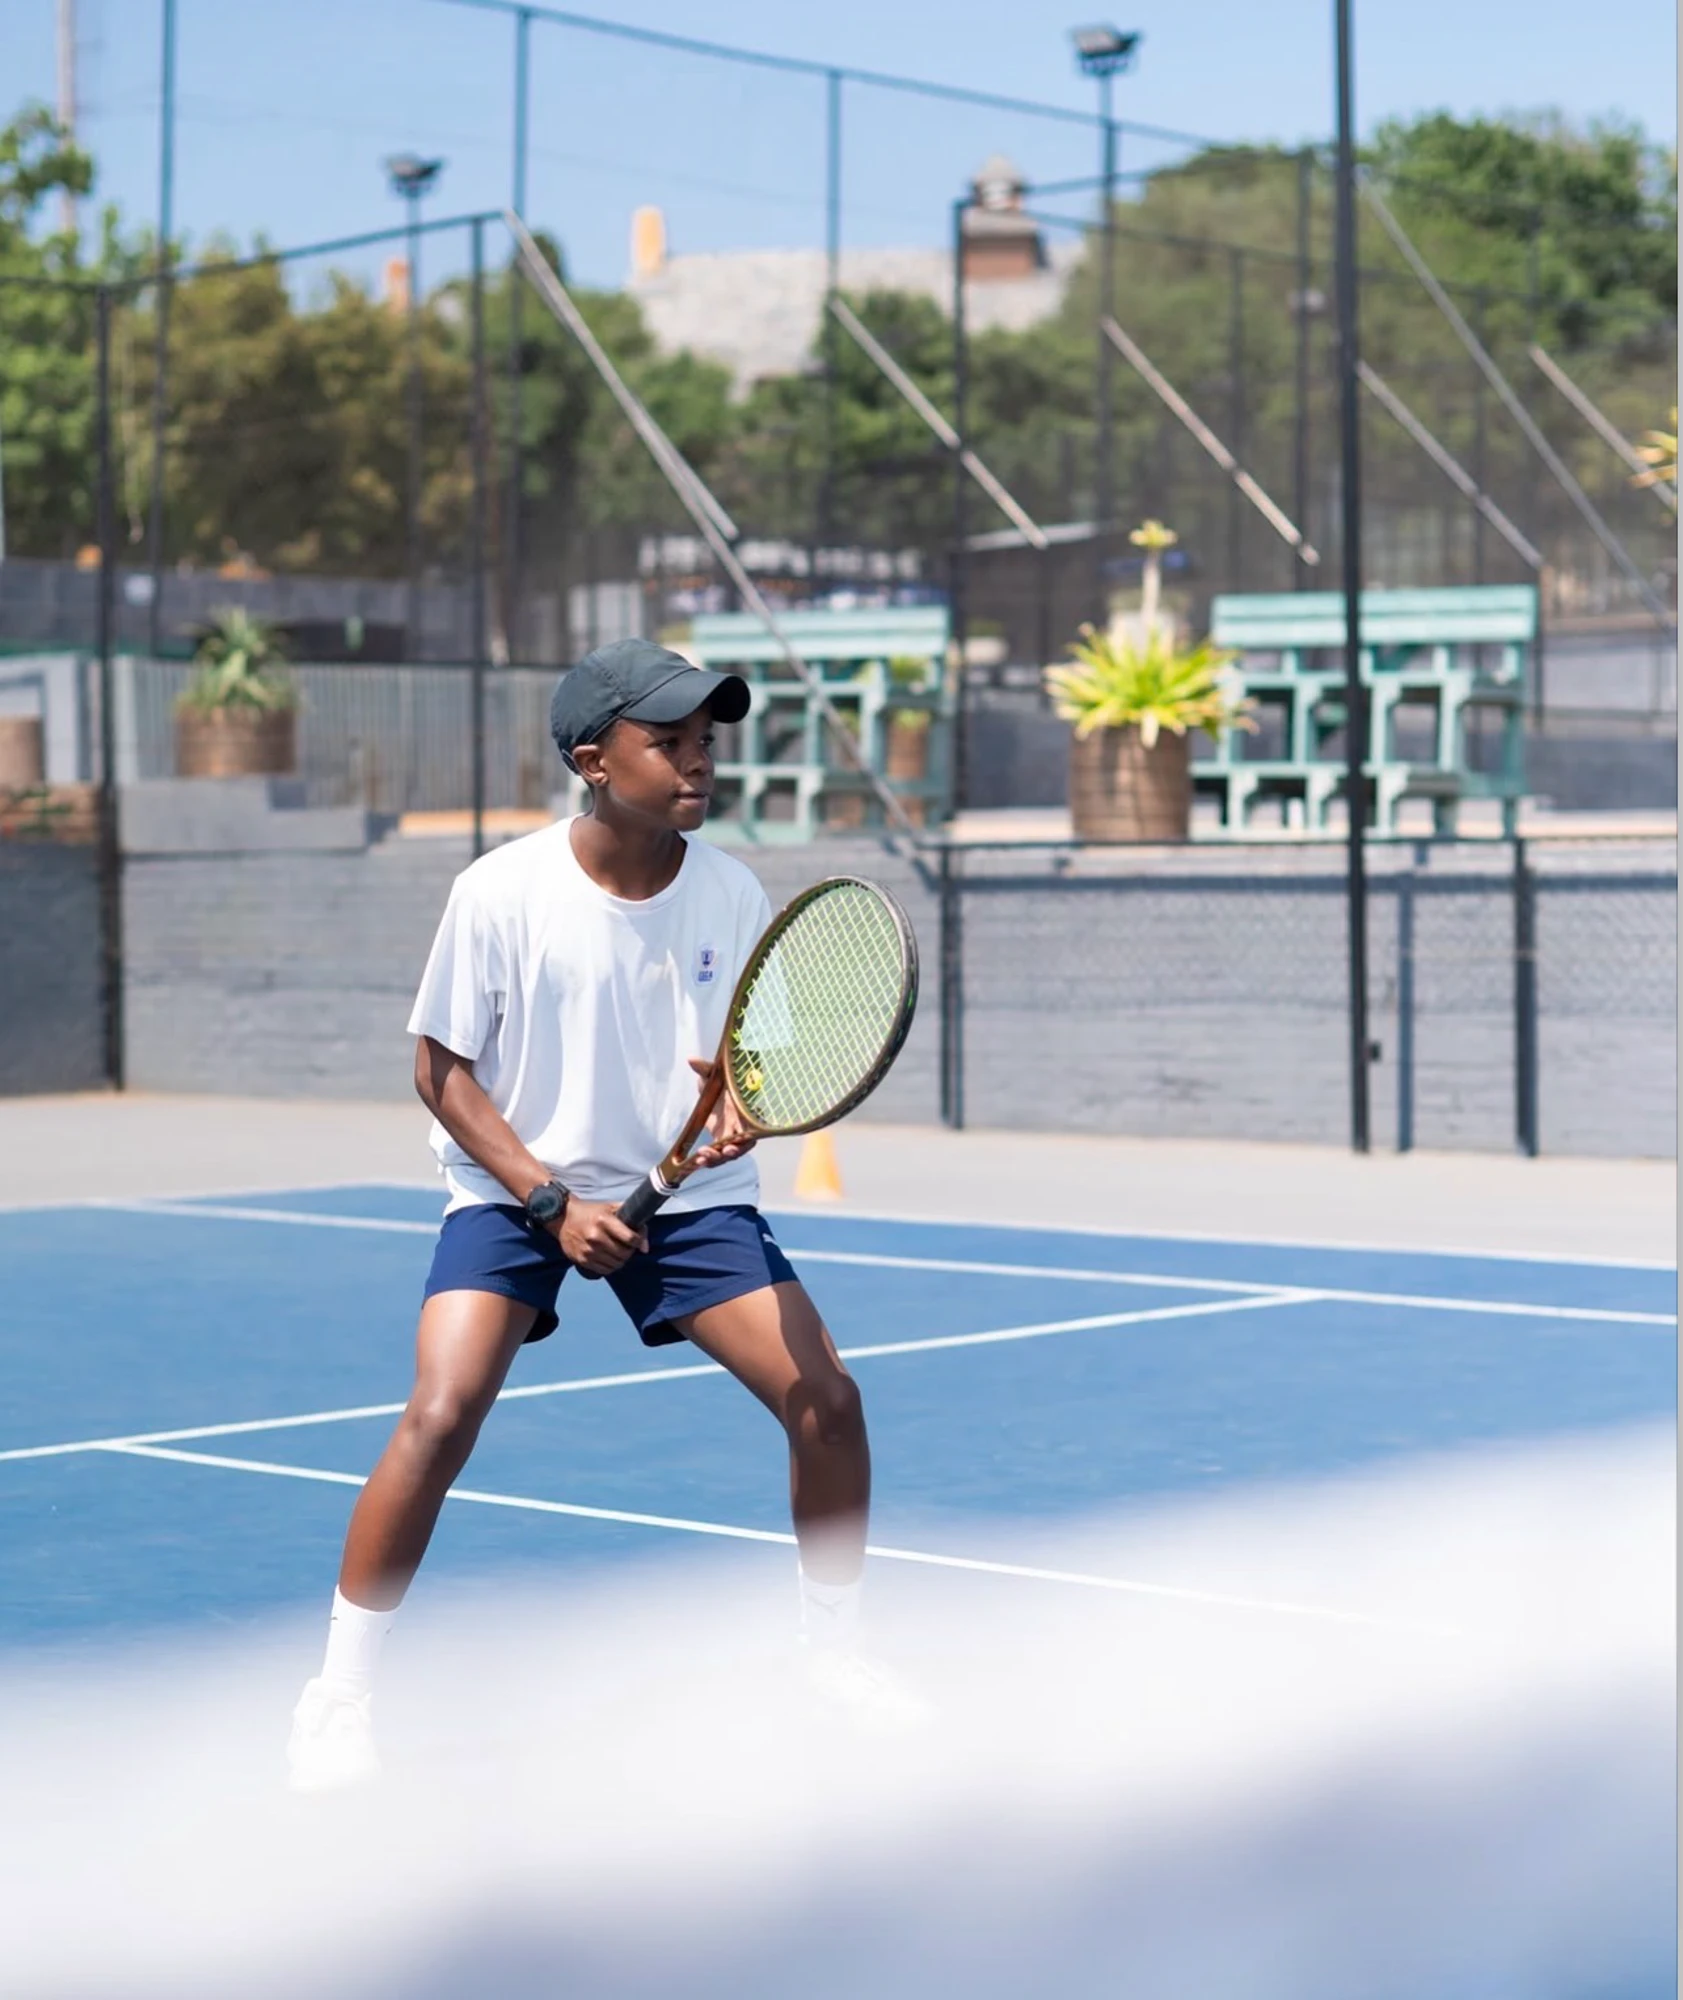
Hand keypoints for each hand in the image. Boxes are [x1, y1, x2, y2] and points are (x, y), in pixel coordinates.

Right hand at [557, 1198, 646, 1276]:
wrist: (562, 1218)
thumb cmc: (592, 1212)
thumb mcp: (611, 1208)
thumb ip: (633, 1222)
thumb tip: (645, 1248)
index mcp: (604, 1220)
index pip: (630, 1238)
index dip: (638, 1241)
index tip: (637, 1240)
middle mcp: (595, 1236)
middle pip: (624, 1253)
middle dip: (630, 1251)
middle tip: (627, 1247)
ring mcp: (588, 1250)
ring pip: (616, 1264)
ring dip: (621, 1260)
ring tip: (618, 1252)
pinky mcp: (581, 1260)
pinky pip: (604, 1270)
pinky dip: (611, 1267)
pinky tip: (609, 1258)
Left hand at [686, 1056, 757, 1170]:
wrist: (717, 1085)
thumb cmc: (721, 1079)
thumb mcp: (712, 1073)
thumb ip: (705, 1069)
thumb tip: (691, 1060)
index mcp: (743, 1112)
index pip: (748, 1131)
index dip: (742, 1142)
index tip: (731, 1147)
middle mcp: (739, 1126)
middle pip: (739, 1148)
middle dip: (728, 1154)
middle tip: (714, 1154)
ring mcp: (729, 1134)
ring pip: (727, 1154)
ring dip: (716, 1159)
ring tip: (701, 1159)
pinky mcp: (719, 1138)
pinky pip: (717, 1153)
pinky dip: (709, 1159)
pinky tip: (697, 1161)